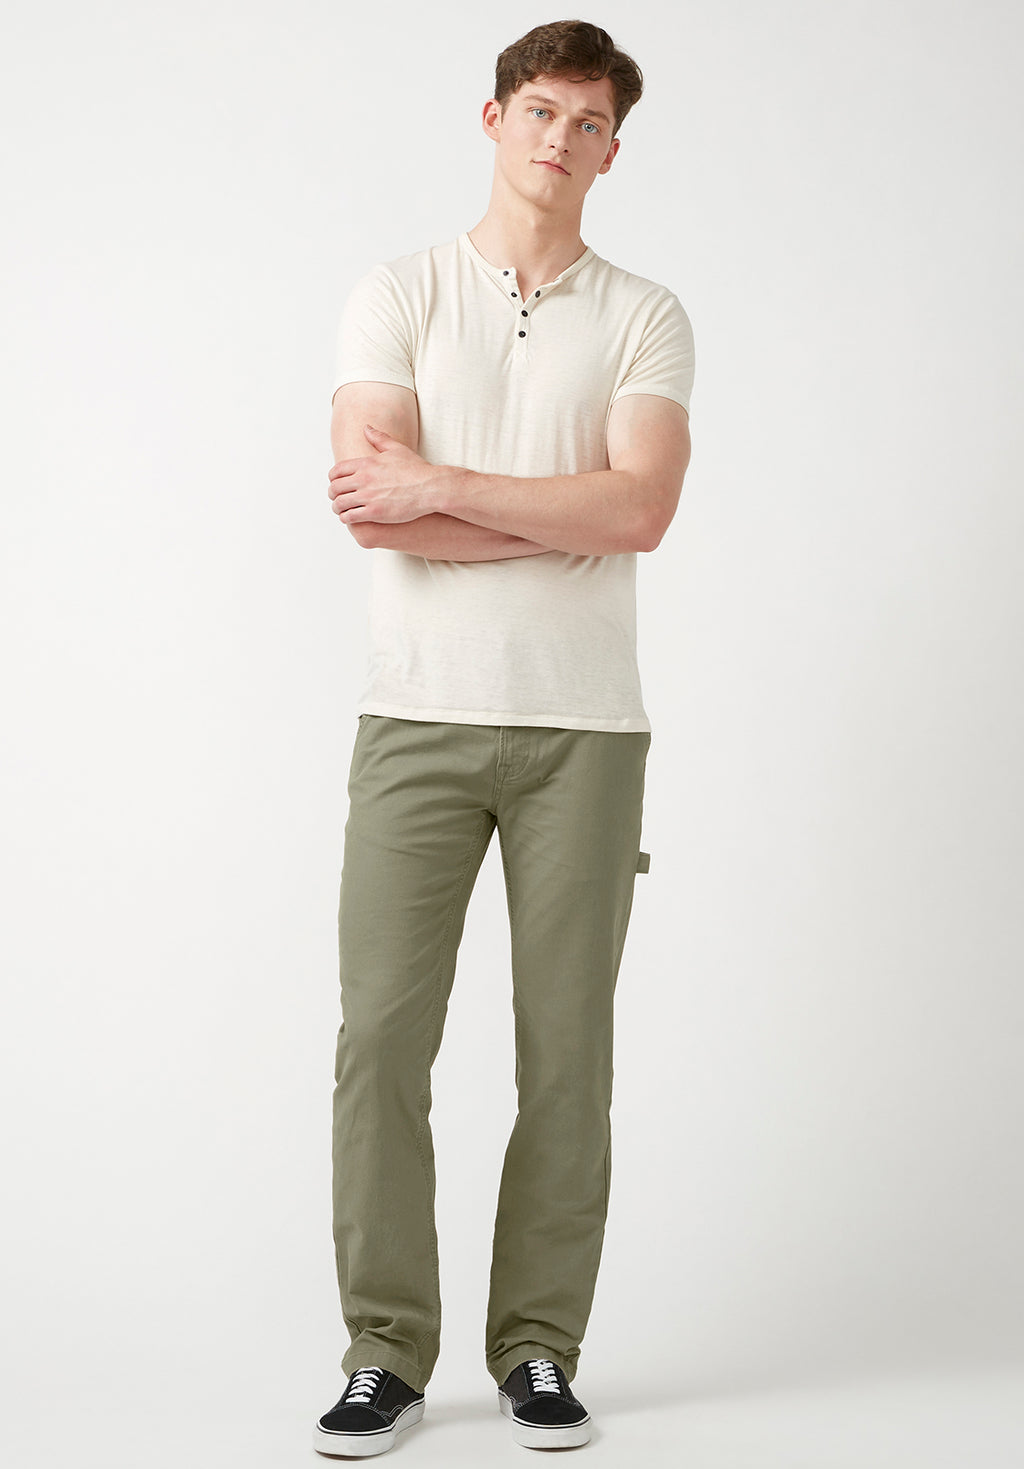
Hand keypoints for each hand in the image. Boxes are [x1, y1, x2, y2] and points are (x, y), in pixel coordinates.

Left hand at [328, 425, 446, 523]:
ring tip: (341, 511)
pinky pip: (350, 516)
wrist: (431, 488)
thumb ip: (379, 438)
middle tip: (337, 499)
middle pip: (334, 488)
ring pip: (339, 504)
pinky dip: (346, 518)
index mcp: (366, 463)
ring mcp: (368, 496)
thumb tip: (366, 427)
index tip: (336, 484)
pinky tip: (350, 518)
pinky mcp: (375, 512)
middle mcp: (364, 479)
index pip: (336, 471)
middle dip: (333, 494)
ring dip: (337, 508)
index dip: (333, 479)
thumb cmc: (417, 470)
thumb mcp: (397, 449)